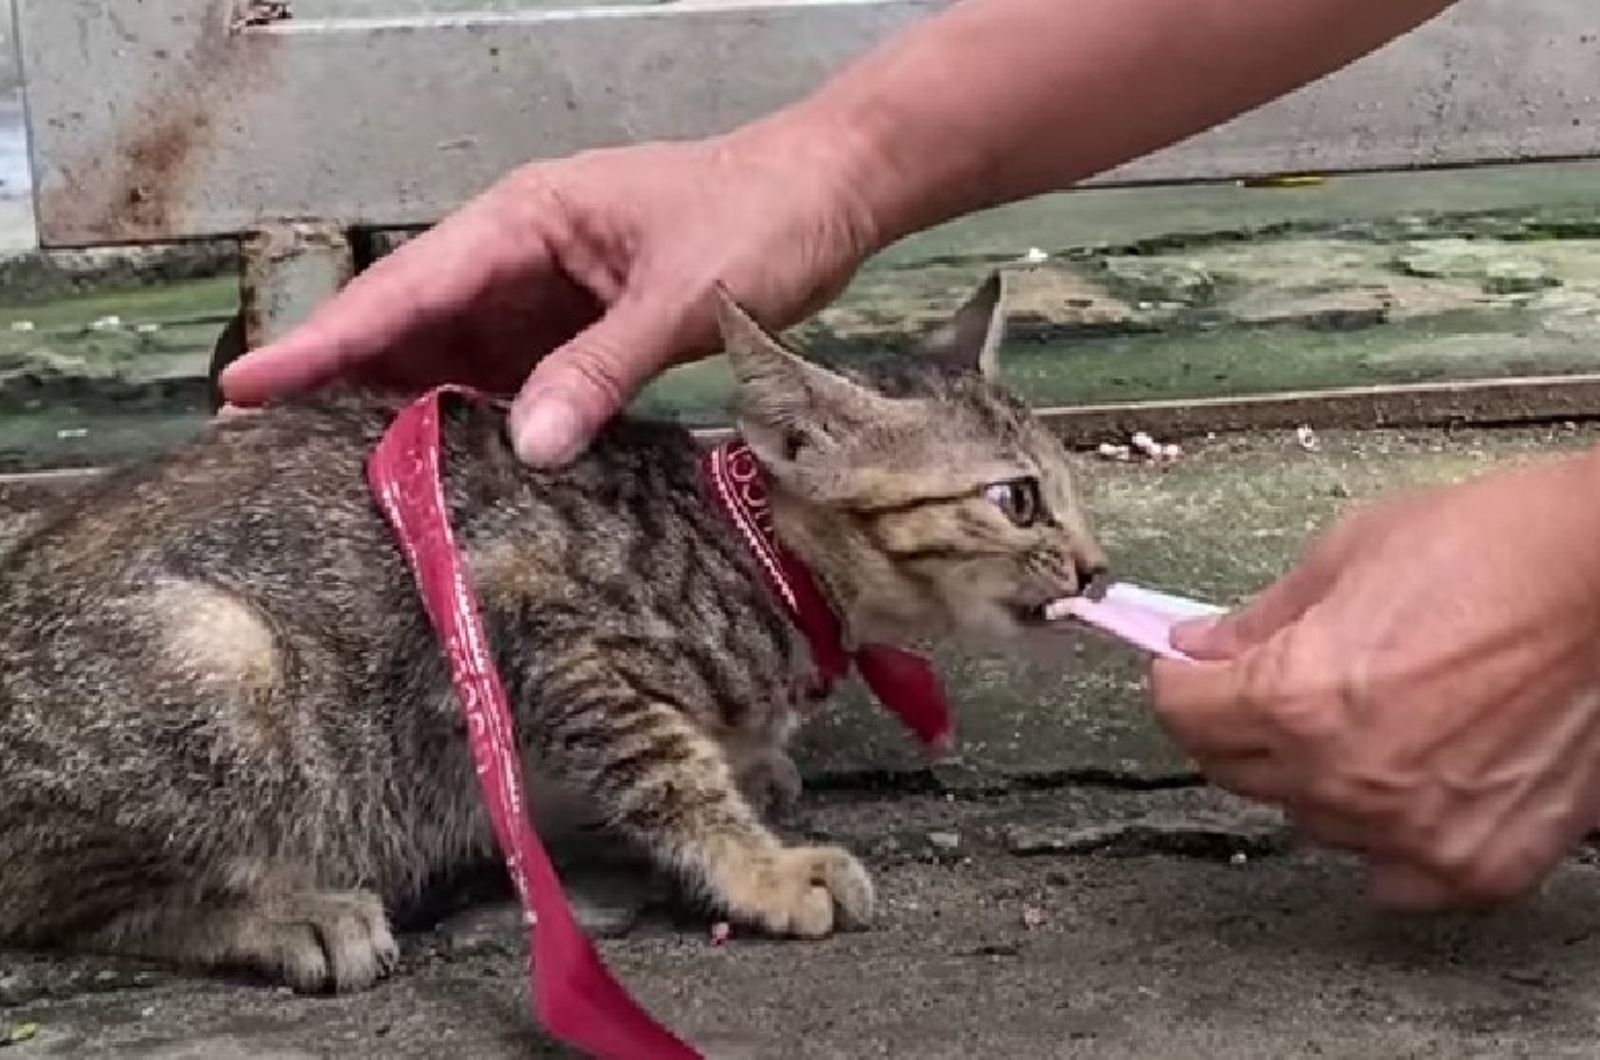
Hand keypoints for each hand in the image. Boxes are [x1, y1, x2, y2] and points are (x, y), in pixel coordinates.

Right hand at [218, 119, 876, 464]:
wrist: (832, 195)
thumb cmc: (760, 218)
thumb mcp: (682, 297)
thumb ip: (603, 369)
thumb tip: (524, 449)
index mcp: (524, 220)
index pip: (405, 288)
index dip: (323, 343)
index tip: (246, 388)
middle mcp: (520, 253)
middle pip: (413, 325)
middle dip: (346, 384)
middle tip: (272, 457)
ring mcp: (550, 292)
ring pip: (459, 357)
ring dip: (412, 410)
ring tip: (348, 479)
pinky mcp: (584, 326)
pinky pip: (516, 378)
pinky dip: (485, 419)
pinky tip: (460, 468)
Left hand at [1151, 450, 1599, 908]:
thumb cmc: (1497, 550)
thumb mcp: (1346, 554)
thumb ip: (1259, 619)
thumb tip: (1200, 647)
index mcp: (1295, 699)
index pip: (1182, 714)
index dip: (1179, 681)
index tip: (1188, 671)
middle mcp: (1342, 779)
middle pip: (1234, 771)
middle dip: (1234, 725)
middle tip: (1266, 686)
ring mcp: (1411, 832)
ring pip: (1310, 819)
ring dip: (1314, 777)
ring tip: (1368, 717)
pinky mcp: (1477, 863)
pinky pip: (1393, 873)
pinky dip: (1389, 835)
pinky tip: (1408, 781)